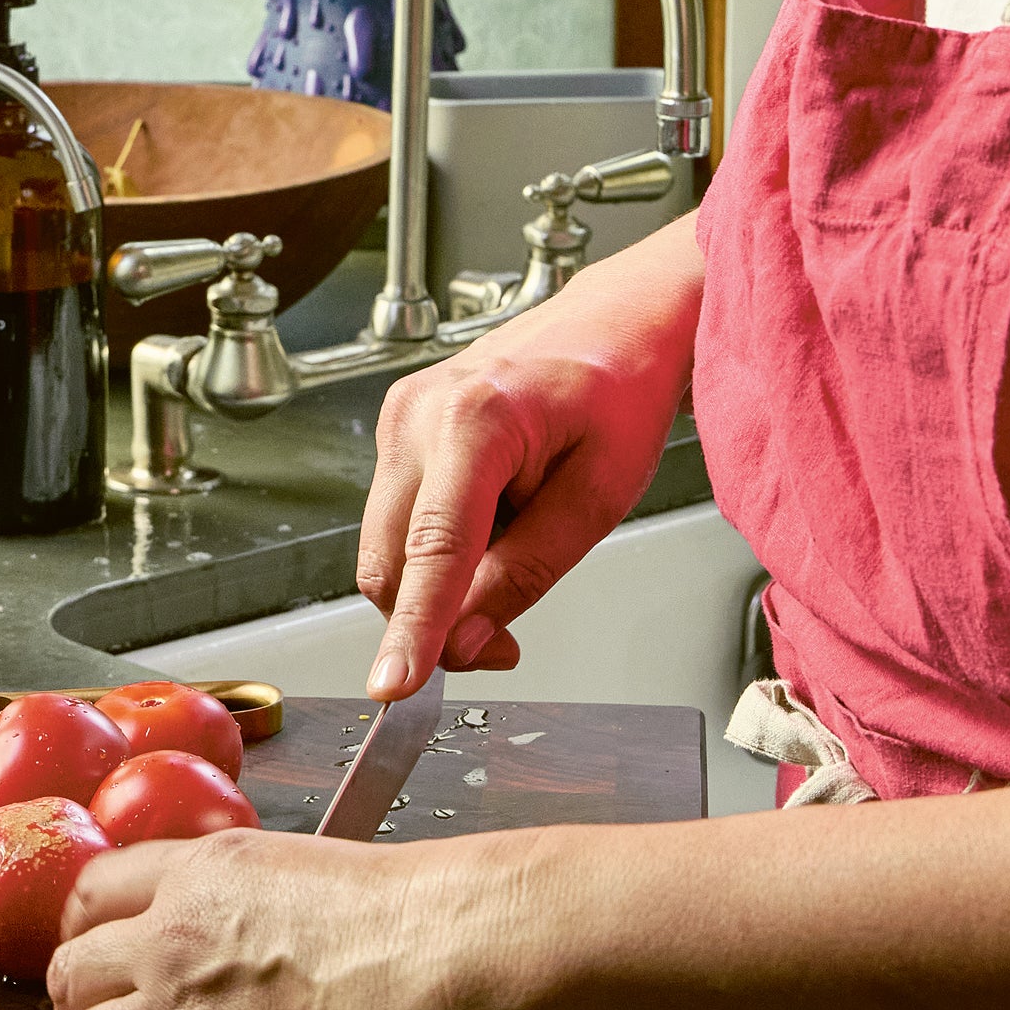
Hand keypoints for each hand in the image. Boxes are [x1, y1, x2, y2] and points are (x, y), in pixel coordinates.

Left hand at [25, 828, 552, 1009]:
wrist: (456, 954)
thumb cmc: (419, 911)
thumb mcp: (309, 874)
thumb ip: (258, 904)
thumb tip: (258, 939)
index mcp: (204, 873)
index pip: (95, 893)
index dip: (82, 932)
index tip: (90, 955)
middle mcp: (173, 940)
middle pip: (72, 972)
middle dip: (72, 1005)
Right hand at [359, 214, 704, 697]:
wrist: (615, 321)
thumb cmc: (620, 389)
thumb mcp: (599, 495)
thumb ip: (528, 572)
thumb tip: (470, 641)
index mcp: (474, 420)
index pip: (433, 551)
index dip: (414, 628)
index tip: (394, 688)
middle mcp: (419, 413)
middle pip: (391, 559)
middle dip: (434, 619)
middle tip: (505, 641)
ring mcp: (400, 416)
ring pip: (389, 546)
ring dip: (440, 581)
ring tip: (519, 543)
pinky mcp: (398, 427)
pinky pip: (400, 518)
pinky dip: (439, 548)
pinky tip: (496, 519)